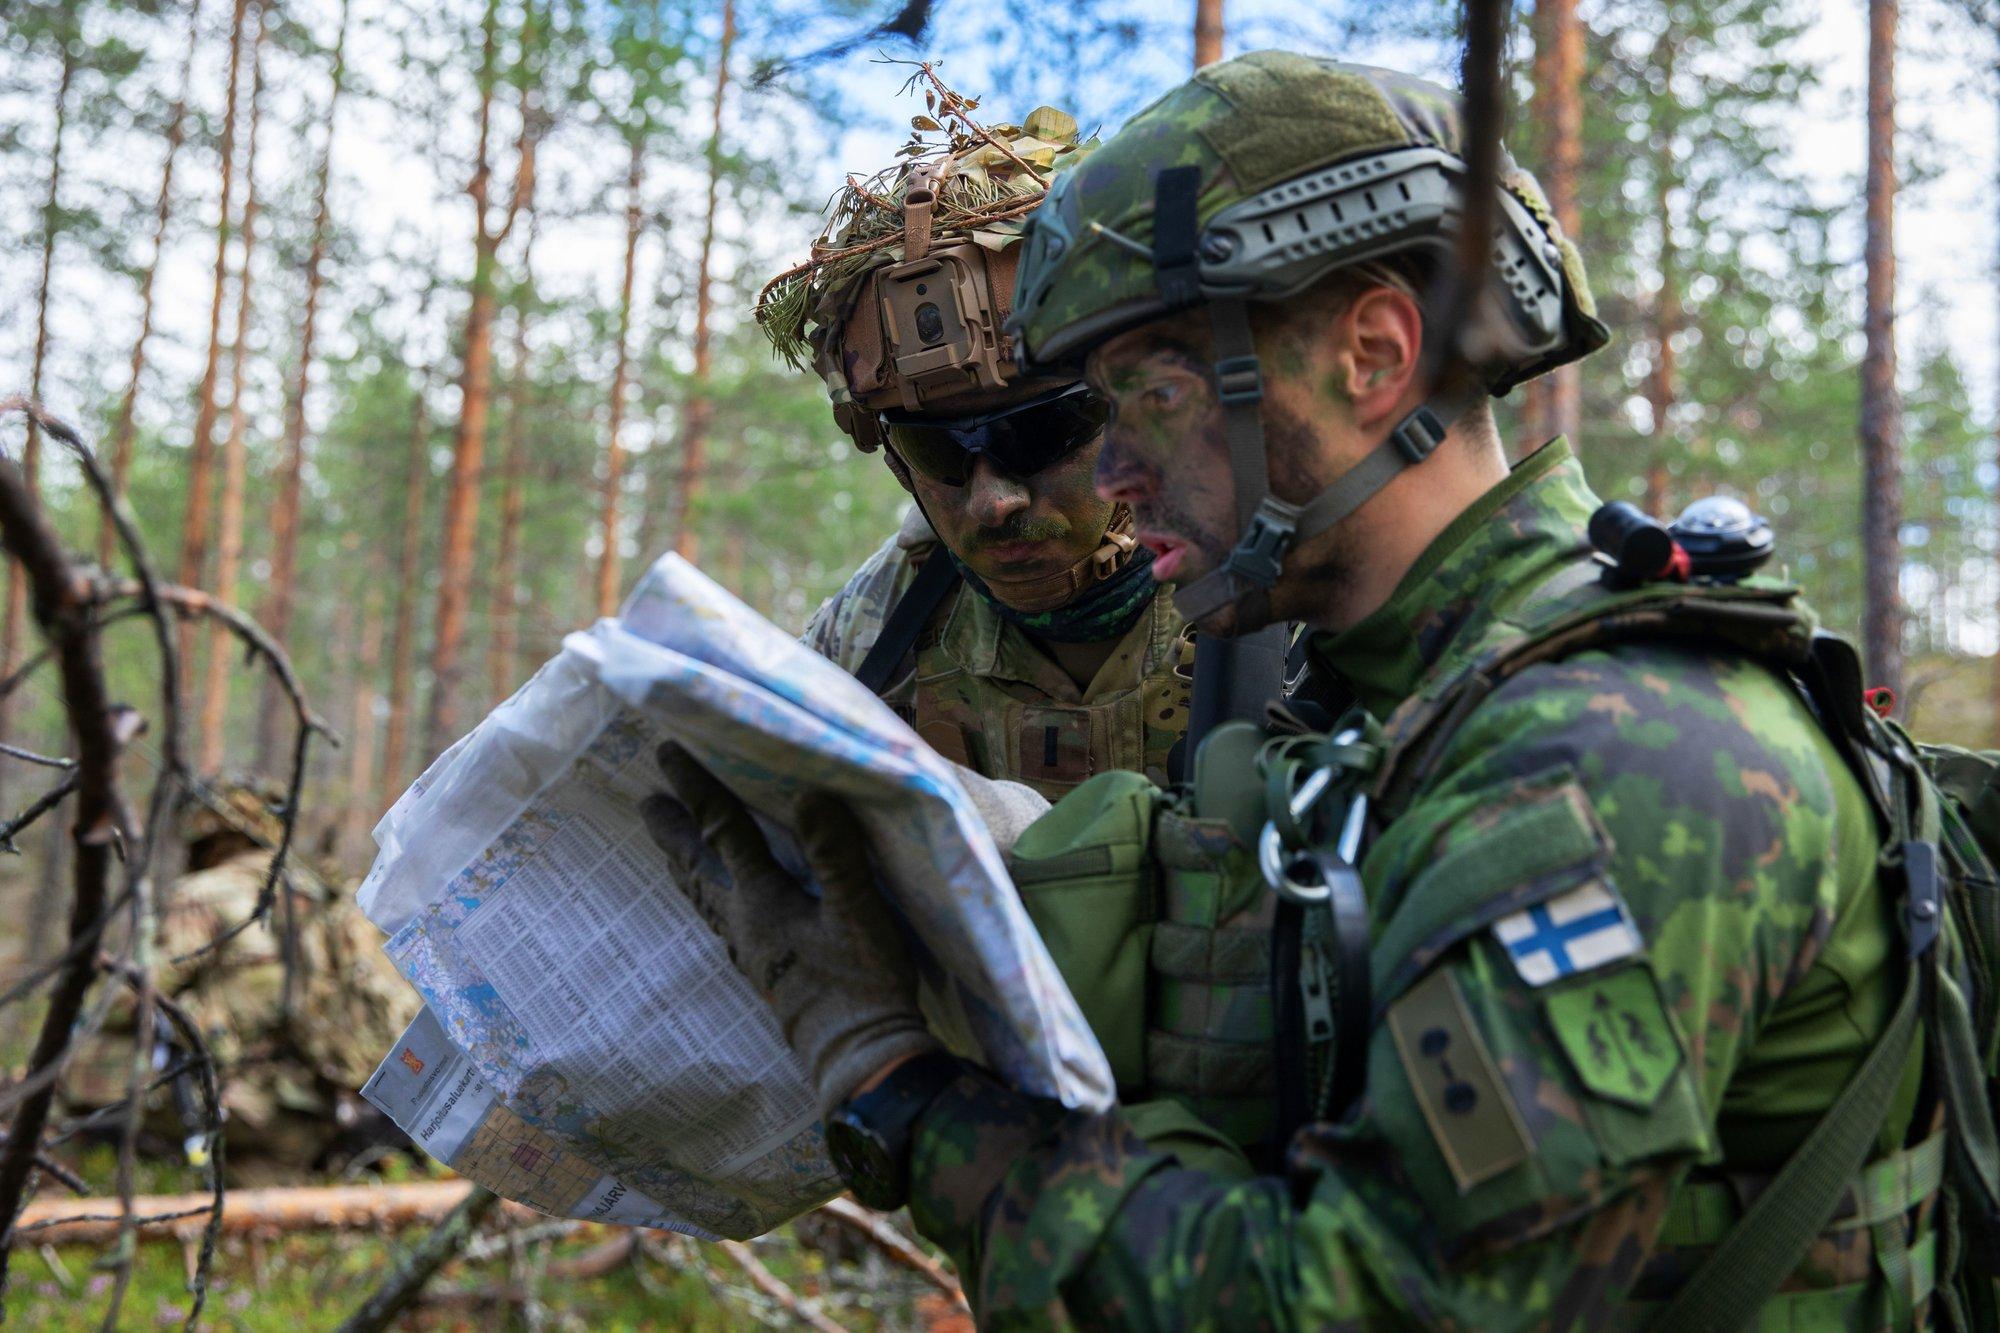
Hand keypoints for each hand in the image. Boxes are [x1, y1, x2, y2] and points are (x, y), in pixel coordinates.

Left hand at [641, 743, 938, 1116]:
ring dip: (684, 864)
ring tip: (666, 846)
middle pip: (698, 866)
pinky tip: (716, 903)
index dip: (697, 790)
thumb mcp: (859, 912)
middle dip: (674, 829)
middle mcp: (743, 920)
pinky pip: (720, 918)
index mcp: (762, 899)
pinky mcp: (762, 968)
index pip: (722, 832)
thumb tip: (812, 793)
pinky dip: (707, 897)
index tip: (668, 753)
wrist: (858, 1056)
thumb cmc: (863, 982)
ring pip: (704, 895)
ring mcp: (749, 947)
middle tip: (646, 799)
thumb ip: (836, 853)